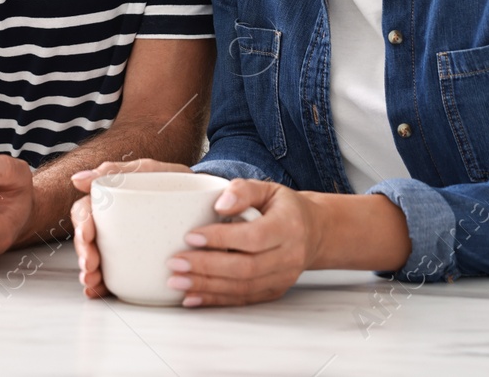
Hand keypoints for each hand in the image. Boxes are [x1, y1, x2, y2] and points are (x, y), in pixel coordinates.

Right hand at [69, 159, 191, 297]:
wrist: (204, 198)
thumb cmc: (171, 180)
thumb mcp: (146, 170)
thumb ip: (116, 171)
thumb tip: (78, 180)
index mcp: (108, 201)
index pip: (85, 211)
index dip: (81, 224)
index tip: (87, 235)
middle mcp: (111, 224)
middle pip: (87, 239)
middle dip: (84, 253)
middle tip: (89, 265)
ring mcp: (122, 243)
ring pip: (97, 259)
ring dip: (89, 272)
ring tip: (92, 282)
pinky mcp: (136, 261)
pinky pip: (116, 275)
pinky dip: (104, 284)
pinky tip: (98, 291)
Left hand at [164, 178, 312, 306]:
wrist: (313, 232)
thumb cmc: (284, 207)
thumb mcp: (267, 188)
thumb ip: (243, 190)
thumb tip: (220, 204)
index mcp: (288, 227)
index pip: (253, 237)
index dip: (221, 239)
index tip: (190, 236)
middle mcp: (289, 256)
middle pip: (245, 268)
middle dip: (206, 267)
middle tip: (175, 262)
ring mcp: (283, 278)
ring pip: (242, 288)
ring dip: (206, 287)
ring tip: (176, 281)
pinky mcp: (274, 291)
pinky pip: (243, 299)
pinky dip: (216, 300)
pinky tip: (192, 297)